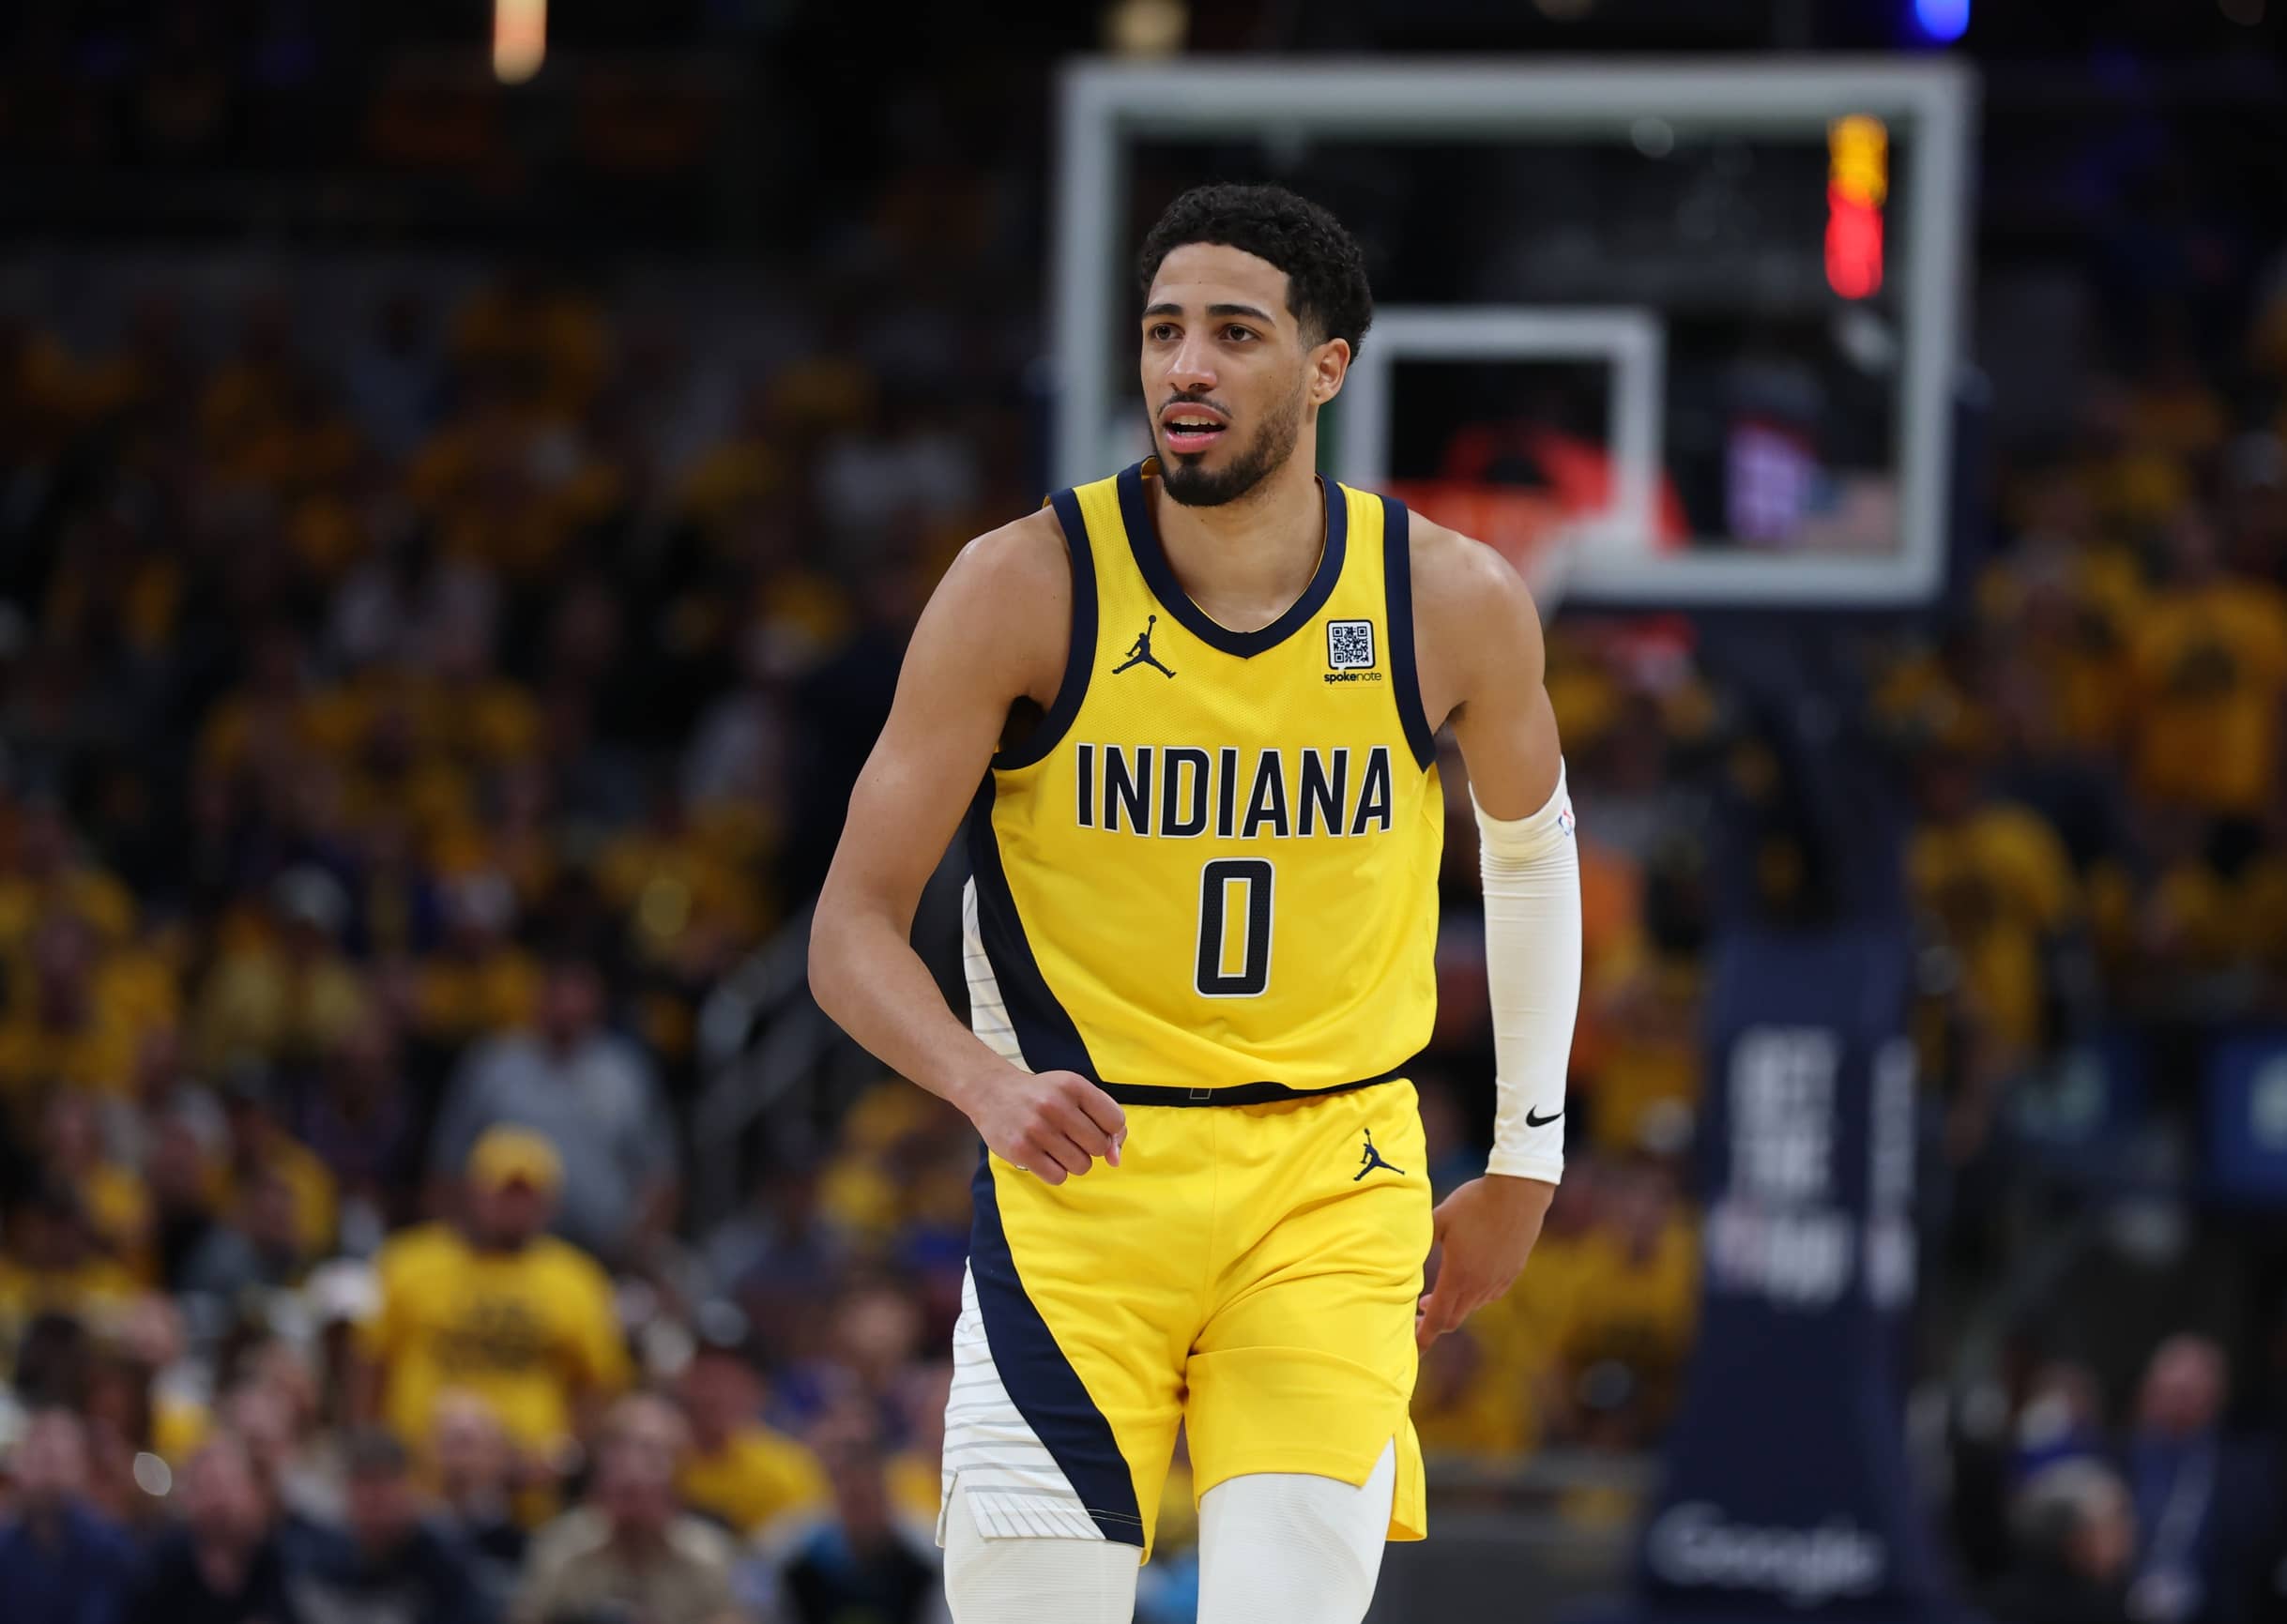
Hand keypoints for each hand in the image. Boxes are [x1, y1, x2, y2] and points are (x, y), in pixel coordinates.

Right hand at [962, 1068, 1126, 1185]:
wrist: (992, 1092)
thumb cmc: (1042, 1095)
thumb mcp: (1074, 1092)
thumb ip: (1104, 1119)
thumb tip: (1115, 1159)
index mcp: (1073, 1085)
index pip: (1116, 1121)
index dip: (1109, 1130)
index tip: (1093, 1127)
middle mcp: (1055, 1104)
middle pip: (1099, 1146)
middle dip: (1089, 1147)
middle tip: (1070, 1136)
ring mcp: (1036, 1129)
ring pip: (1081, 1166)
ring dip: (1073, 1161)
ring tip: (1056, 1146)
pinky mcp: (1020, 1150)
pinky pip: (1058, 1177)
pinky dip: (1055, 1171)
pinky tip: (1043, 1156)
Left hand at [1416, 1174, 1553, 1347]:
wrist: (1519, 1193)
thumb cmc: (1475, 1203)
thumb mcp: (1440, 1218)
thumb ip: (1420, 1240)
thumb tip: (1401, 1253)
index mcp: (1458, 1276)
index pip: (1437, 1318)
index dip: (1423, 1337)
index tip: (1412, 1348)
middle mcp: (1479, 1285)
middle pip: (1453, 1319)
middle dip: (1433, 1324)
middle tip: (1416, 1317)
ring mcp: (1497, 1281)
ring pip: (1471, 1307)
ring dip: (1451, 1307)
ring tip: (1433, 1297)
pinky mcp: (1511, 1273)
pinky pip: (1488, 1296)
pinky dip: (1471, 1297)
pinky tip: (1464, 1282)